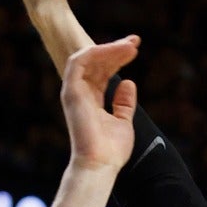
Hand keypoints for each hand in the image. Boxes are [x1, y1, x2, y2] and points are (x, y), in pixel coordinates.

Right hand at [60, 38, 138, 169]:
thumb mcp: (123, 121)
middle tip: (135, 42)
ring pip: (88, 58)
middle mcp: (81, 93)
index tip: (135, 50)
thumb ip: (124, 103)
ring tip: (130, 45)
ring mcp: (74, 91)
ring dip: (109, 48)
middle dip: (116, 49)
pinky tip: (115, 49)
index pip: (103, 71)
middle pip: (97, 62)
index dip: (117, 58)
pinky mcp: (71, 91)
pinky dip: (96, 52)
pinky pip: (80, 62)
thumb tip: (128, 82)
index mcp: (91, 100)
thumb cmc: (111, 150)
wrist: (100, 165)